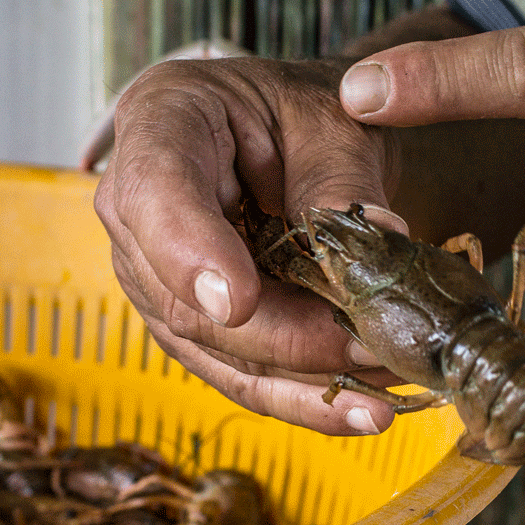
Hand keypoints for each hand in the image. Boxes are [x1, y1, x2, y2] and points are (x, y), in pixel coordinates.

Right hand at [94, 54, 406, 431]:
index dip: (189, 253)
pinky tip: (361, 412)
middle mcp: (138, 209)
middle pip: (187, 300)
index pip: (154, 193)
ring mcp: (157, 277)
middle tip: (367, 349)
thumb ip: (342, 182)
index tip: (238, 301)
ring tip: (378, 402)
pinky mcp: (192, 327)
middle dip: (284, 338)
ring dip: (301, 384)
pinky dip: (304, 399)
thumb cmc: (302, 112)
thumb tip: (385, 245)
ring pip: (215, 353)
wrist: (296, 135)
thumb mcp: (333, 121)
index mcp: (163, 123)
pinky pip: (240, 375)